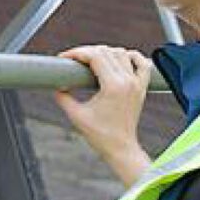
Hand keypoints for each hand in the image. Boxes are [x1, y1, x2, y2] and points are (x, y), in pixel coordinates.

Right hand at [54, 45, 153, 186]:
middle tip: (72, 60)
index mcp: (113, 86)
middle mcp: (128, 82)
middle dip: (85, 51)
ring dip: (104, 52)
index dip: (76, 53)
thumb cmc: (99, 134)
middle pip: (106, 51)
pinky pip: (142, 64)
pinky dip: (130, 56)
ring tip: (90, 60)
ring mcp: (137, 84)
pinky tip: (118, 59)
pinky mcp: (141, 88)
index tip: (64, 58)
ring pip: (122, 53)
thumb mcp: (74, 114)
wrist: (120, 148)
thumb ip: (62, 95)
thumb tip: (56, 83)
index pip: (95, 56)